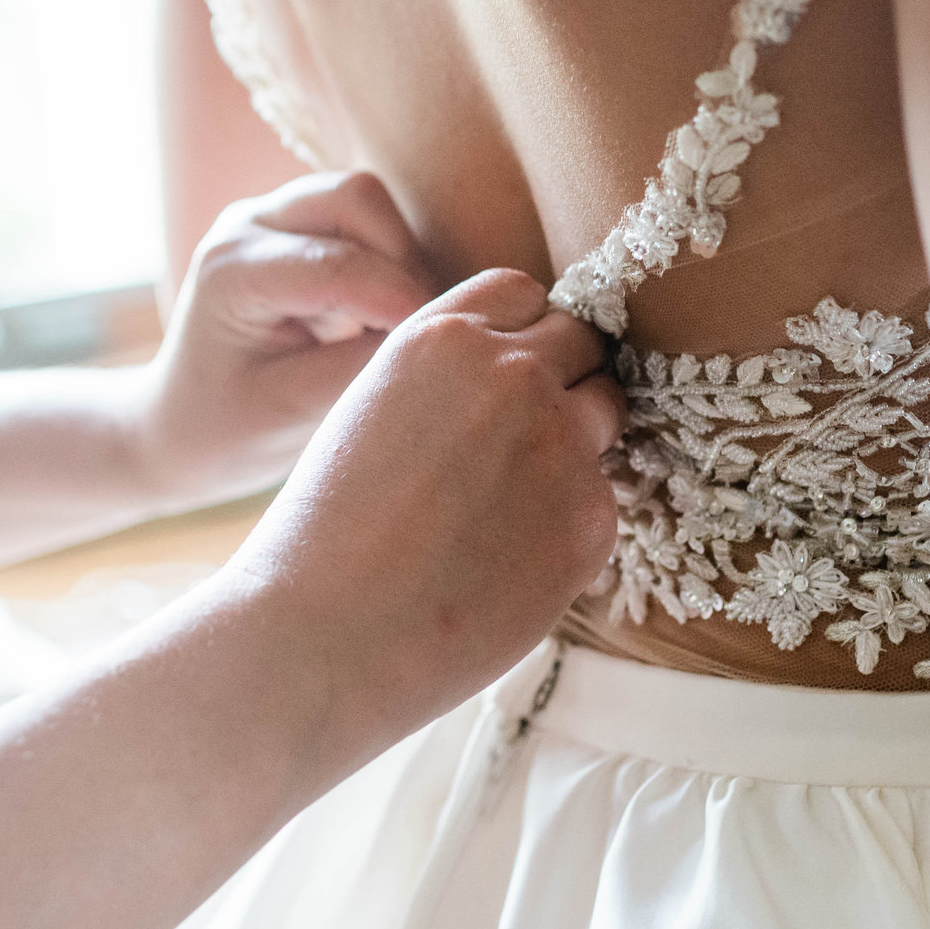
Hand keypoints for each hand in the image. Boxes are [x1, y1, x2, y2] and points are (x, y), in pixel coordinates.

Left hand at [130, 171, 439, 513]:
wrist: (180, 425)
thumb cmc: (226, 431)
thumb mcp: (293, 413)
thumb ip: (362, 368)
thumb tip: (436, 334)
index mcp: (232, 270)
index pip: (340, 266)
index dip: (404, 303)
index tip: (442, 347)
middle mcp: (247, 224)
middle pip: (356, 198)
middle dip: (403, 261)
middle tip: (414, 331)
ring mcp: (269, 216)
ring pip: (364, 199)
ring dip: (398, 258)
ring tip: (394, 326)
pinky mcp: (295, 224)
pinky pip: (362, 218)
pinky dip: (388, 259)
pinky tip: (380, 316)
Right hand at [225, 268, 627, 753]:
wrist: (323, 635)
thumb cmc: (326, 533)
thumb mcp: (371, 409)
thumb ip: (447, 376)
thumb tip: (521, 371)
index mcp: (443, 336)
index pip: (525, 294)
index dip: (519, 335)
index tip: (503, 376)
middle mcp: (513, 374)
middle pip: (581, 344)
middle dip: (559, 379)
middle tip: (515, 444)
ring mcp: (561, 444)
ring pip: (606, 412)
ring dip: (575, 441)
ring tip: (508, 501)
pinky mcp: (591, 519)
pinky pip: (602, 498)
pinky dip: (569, 522)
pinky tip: (506, 560)